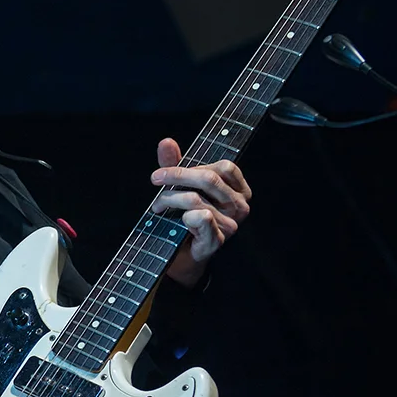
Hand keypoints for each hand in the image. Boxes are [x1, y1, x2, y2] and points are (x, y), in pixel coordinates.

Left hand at [150, 138, 251, 285]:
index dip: (191, 166)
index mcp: (239, 189)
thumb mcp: (179, 186)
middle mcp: (240, 206)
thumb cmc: (184, 216)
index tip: (163, 172)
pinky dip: (183, 216)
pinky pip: (201, 218)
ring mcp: (231, 224)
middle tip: (155, 180)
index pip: (224, 167)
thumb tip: (166, 142)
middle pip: (209, 179)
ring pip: (197, 198)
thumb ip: (174, 163)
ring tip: (157, 206)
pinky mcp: (218, 239)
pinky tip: (177, 220)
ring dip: (170, 199)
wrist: (180, 254)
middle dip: (177, 176)